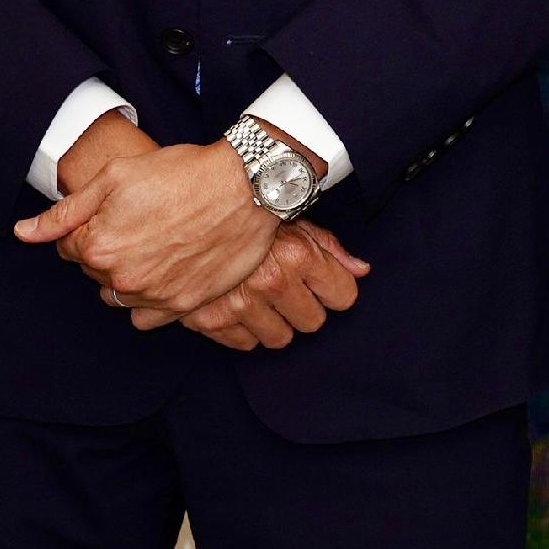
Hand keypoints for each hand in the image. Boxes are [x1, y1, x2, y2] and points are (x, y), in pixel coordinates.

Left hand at [19, 135, 276, 315]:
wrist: (247, 185)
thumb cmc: (182, 173)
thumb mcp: (116, 177)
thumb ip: (65, 212)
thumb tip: (23, 232)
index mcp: (96, 246)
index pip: (69, 249)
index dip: (91, 226)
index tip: (119, 212)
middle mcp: (122, 277)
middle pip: (95, 273)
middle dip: (109, 251)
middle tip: (142, 224)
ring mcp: (155, 294)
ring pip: (120, 295)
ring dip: (129, 276)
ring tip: (157, 245)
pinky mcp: (186, 303)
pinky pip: (149, 318)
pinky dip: (150, 300)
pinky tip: (167, 273)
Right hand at [134, 219, 371, 349]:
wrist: (188, 205)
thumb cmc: (250, 211)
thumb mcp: (296, 219)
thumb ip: (331, 248)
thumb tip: (361, 271)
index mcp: (298, 255)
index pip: (343, 297)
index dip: (334, 289)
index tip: (322, 283)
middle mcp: (271, 281)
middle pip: (313, 322)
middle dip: (304, 307)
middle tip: (287, 289)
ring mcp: (238, 303)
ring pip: (279, 338)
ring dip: (273, 321)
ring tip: (260, 296)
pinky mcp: (207, 318)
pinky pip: (242, 343)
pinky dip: (241, 328)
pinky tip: (236, 304)